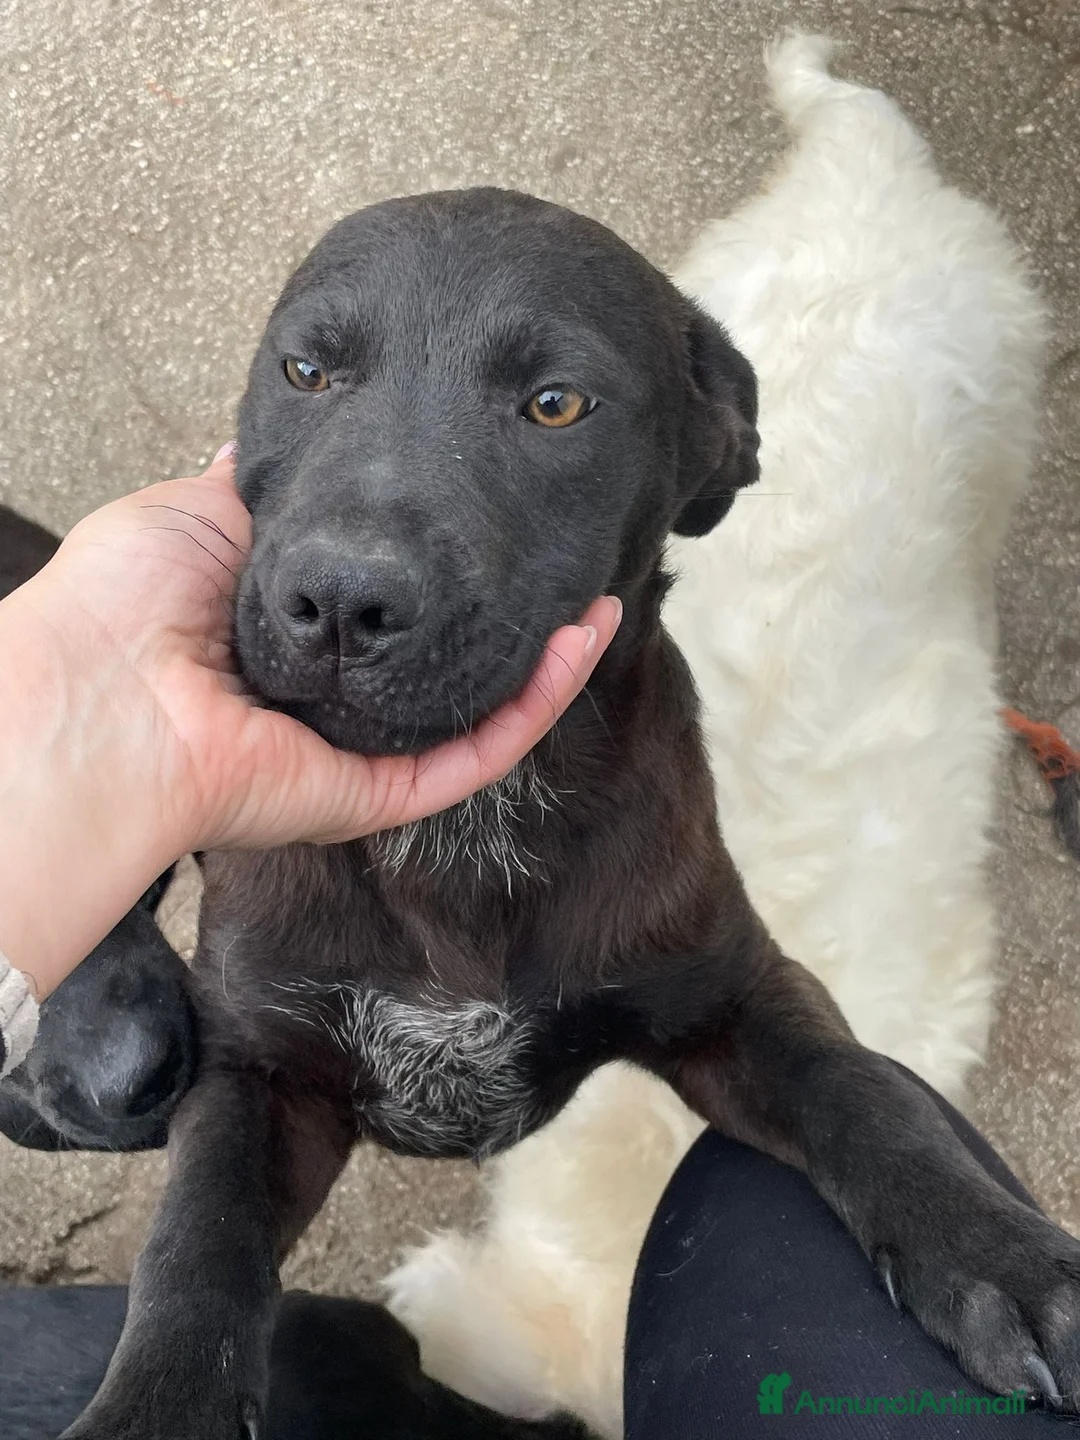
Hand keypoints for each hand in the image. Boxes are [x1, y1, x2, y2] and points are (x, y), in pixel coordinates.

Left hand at [0, 447, 620, 995]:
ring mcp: (359, 754)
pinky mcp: (379, 792)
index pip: (393, 612)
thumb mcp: (203, 509)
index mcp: (288, 644)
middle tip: (570, 569)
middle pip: (446, 665)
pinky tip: (581, 640)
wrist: (96, 694)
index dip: (450, 572)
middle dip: (512, 616)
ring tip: (601, 600)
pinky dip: (538, 700)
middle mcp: (331, 703)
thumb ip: (273, 488)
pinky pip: (480, 751)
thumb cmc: (122, 603)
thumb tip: (287, 432)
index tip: (498, 514)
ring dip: (548, 660)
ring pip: (481, 711)